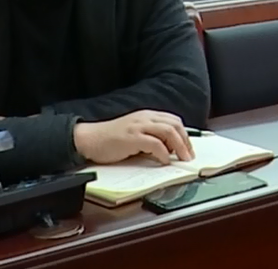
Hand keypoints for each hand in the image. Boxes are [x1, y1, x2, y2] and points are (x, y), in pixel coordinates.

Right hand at [74, 110, 193, 165]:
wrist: (89, 139)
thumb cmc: (110, 139)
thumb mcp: (134, 133)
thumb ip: (150, 137)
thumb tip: (168, 149)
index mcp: (146, 116)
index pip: (173, 120)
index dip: (184, 134)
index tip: (188, 147)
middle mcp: (145, 118)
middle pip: (174, 125)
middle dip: (185, 141)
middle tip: (189, 156)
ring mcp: (138, 126)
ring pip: (168, 131)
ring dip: (179, 147)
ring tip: (182, 159)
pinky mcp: (132, 137)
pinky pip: (154, 144)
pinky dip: (163, 153)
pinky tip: (164, 161)